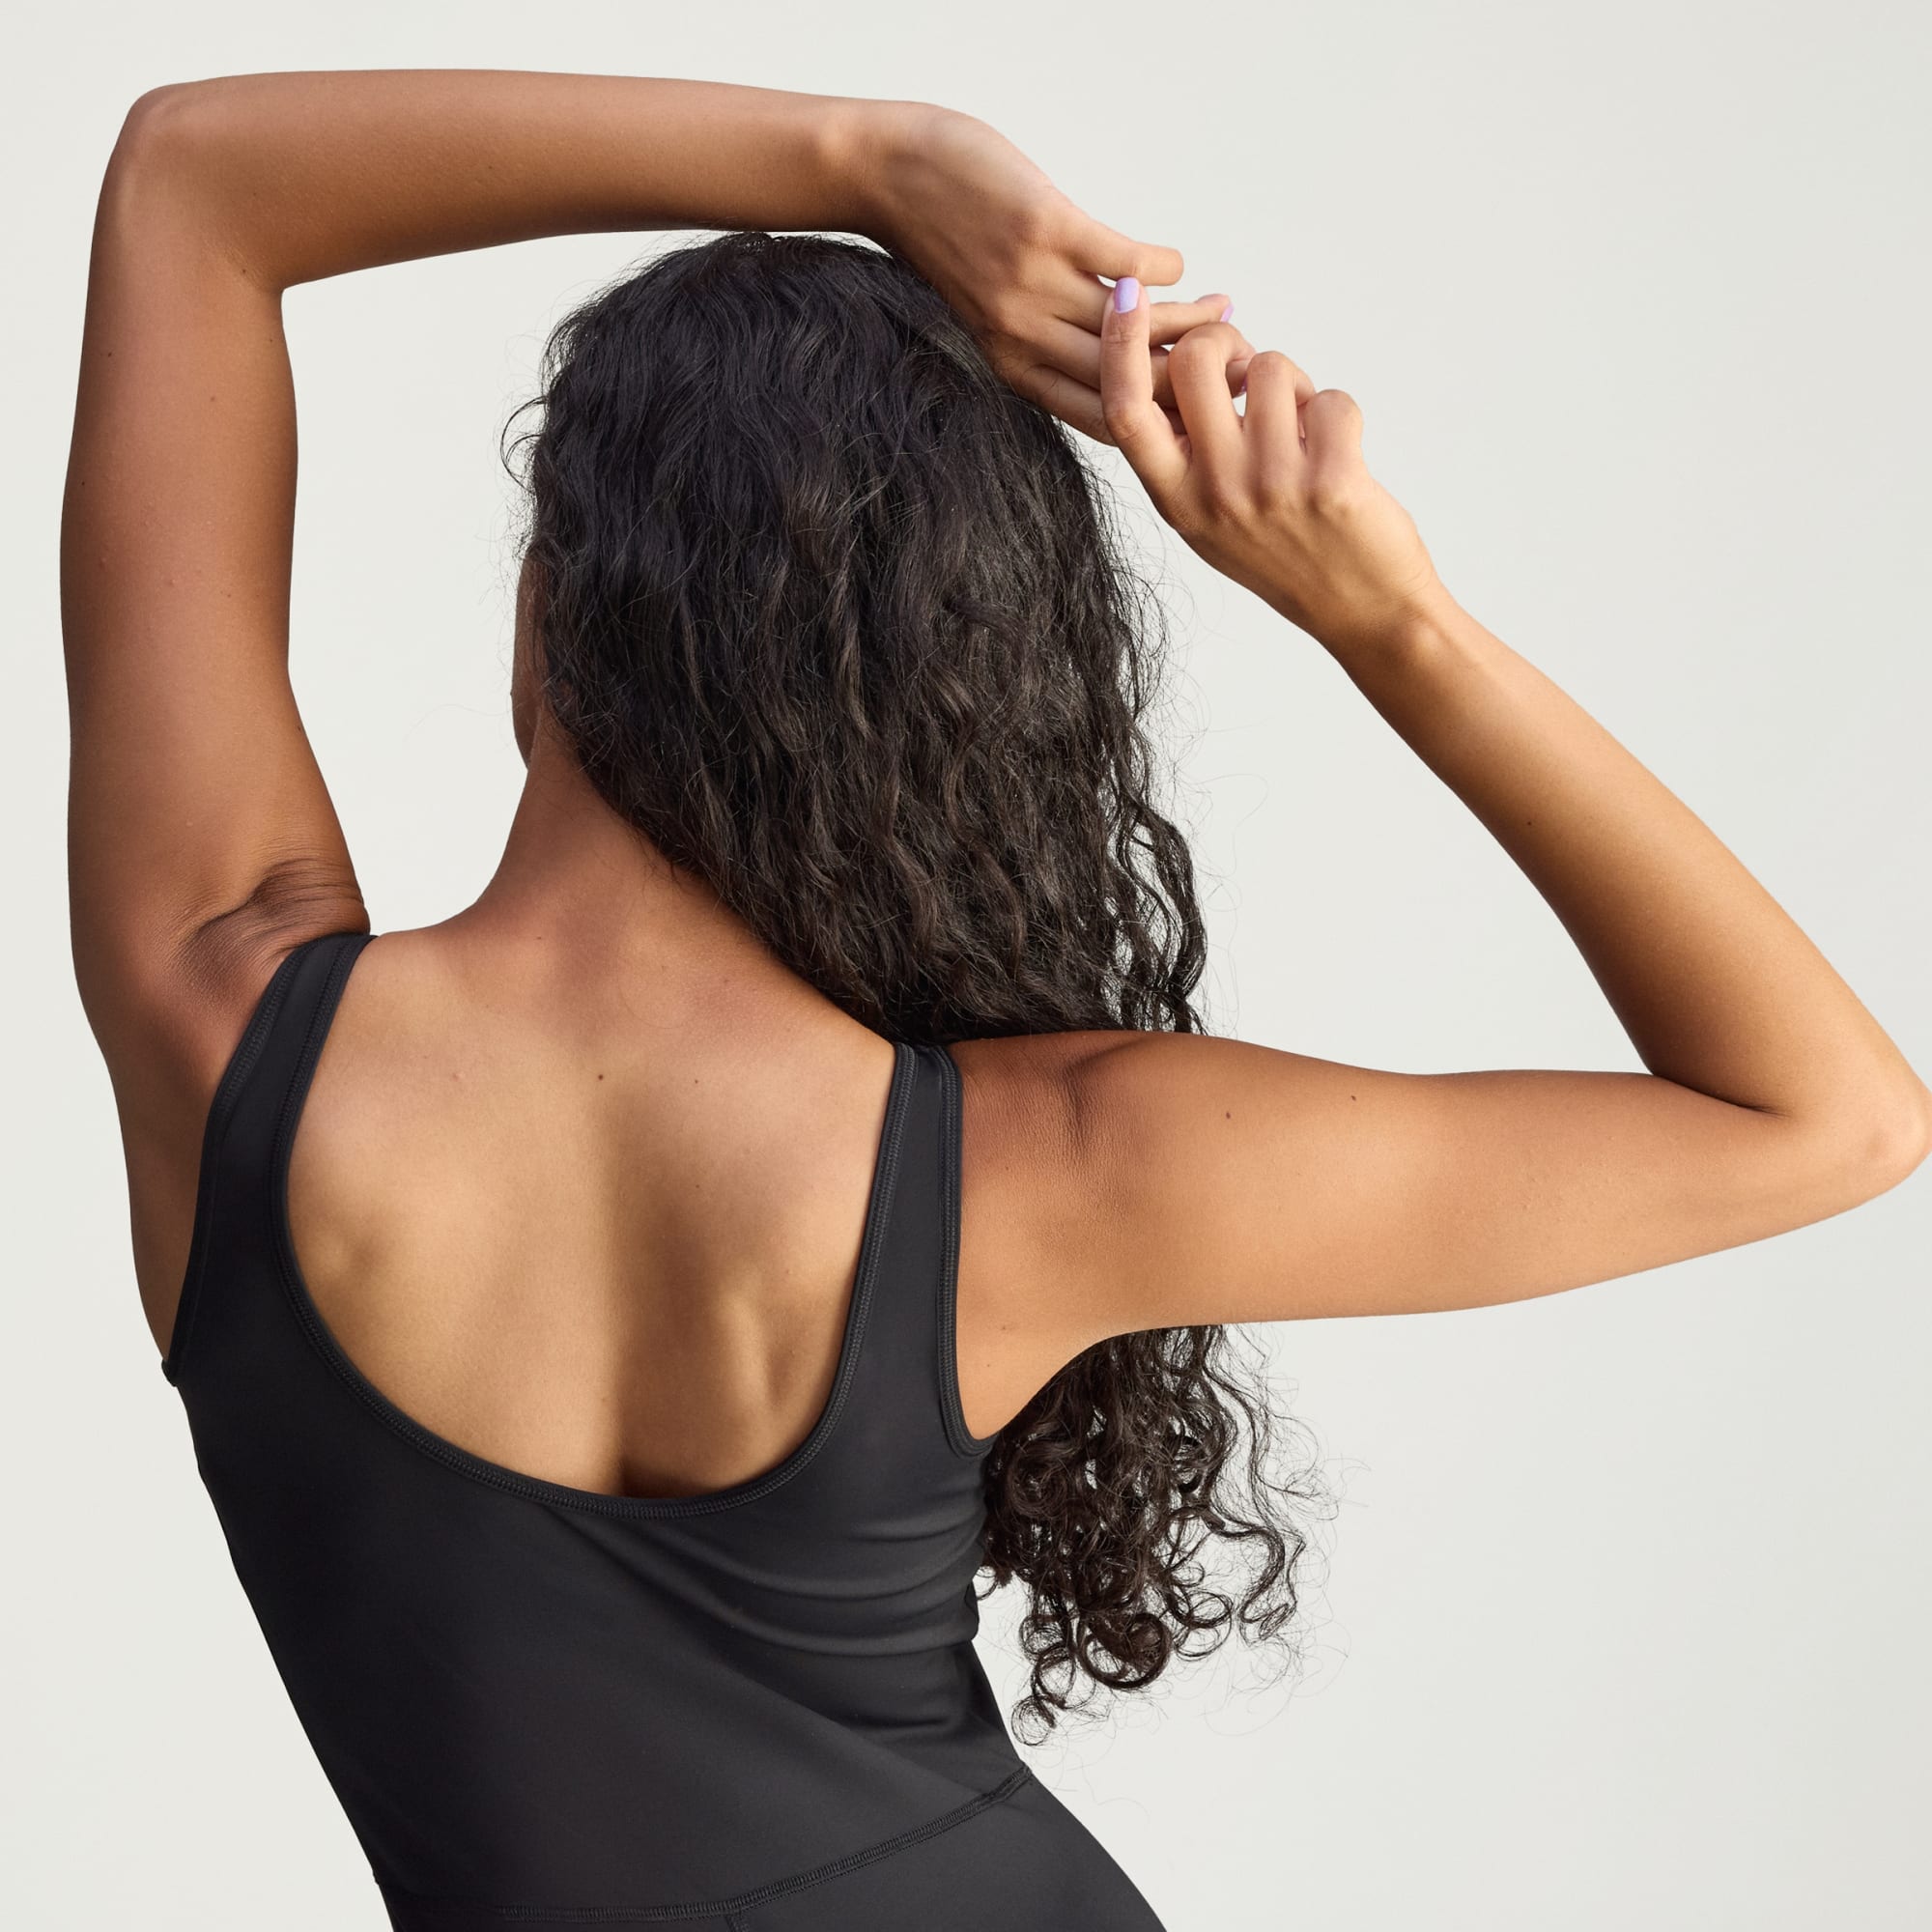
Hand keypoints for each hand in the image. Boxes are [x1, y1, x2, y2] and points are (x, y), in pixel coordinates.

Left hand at [854, 102, 1235, 440]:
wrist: (884, 174)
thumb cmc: (942, 238)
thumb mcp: (986, 312)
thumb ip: (1037, 339)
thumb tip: (1103, 352)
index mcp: (1014, 365)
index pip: (1103, 416)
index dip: (1160, 418)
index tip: (1198, 405)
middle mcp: (1024, 336)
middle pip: (1131, 381)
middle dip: (1191, 373)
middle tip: (1230, 352)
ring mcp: (1035, 284)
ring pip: (1136, 325)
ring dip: (1192, 315)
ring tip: (1221, 303)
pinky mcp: (1046, 229)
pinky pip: (1129, 259)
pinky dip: (1165, 264)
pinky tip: (1177, 262)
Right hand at [1099, 282, 1448, 652]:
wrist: (1364, 615)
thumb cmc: (1289, 557)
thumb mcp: (1213, 520)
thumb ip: (1190, 455)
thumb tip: (1191, 363)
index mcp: (1177, 501)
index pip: (1126, 411)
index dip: (1120, 345)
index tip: (1127, 297)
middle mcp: (1215, 494)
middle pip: (1196, 363)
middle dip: (1228, 344)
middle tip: (1248, 372)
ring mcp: (1272, 488)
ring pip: (1271, 369)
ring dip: (1295, 387)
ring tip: (1302, 437)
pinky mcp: (1331, 483)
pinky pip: (1330, 399)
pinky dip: (1339, 415)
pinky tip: (1338, 456)